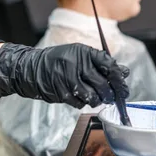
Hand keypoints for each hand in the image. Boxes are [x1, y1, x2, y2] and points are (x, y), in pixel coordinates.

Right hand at [0, 43, 129, 108]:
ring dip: (97, 100)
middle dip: (110, 94)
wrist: (30, 68)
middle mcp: (76, 63)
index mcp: (84, 52)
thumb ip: (103, 64)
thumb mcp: (81, 56)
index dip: (119, 79)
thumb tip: (124, 72)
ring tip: (95, 97)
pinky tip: (79, 96)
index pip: (109, 65)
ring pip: (92, 97)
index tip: (124, 88)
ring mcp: (67, 78)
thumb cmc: (59, 61)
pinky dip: (82, 103)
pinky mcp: (60, 92)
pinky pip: (79, 103)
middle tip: (112, 98)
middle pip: (103, 84)